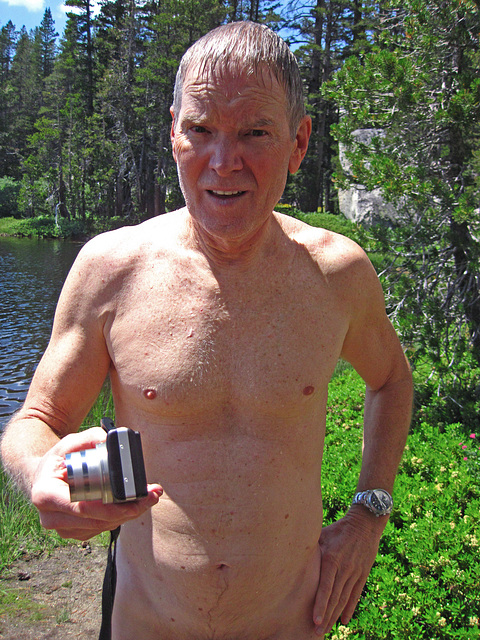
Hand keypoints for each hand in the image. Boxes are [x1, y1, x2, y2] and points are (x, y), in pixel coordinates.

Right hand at [31, 427, 162, 540]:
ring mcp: (63, 529)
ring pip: (103, 526)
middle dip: (128, 510)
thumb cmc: (59, 459)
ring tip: (149, 496)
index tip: (136, 501)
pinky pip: (102, 528)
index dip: (111, 508)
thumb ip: (89, 438)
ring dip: (128, 514)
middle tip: (152, 496)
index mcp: (46, 495)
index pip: (82, 507)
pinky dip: (119, 517)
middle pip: (97, 520)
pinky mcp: (75, 533)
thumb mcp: (69, 443)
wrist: (45, 477)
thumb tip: (109, 440)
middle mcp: (52, 517)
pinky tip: (133, 504)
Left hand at [313, 509, 384, 635]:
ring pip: (344, 599)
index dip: (320, 604)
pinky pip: (356, 594)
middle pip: (335, 597)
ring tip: (327, 630)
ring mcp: (356, 572)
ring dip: (336, 616)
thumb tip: (292, 556)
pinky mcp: (363, 574)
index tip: (315, 620)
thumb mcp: (323, 535)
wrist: (365, 523)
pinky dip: (350, 608)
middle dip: (326, 616)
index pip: (326, 587)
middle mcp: (345, 568)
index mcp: (332, 559)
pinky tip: (344, 620)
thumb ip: (312, 548)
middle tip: (317, 633)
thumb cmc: (338, 528)